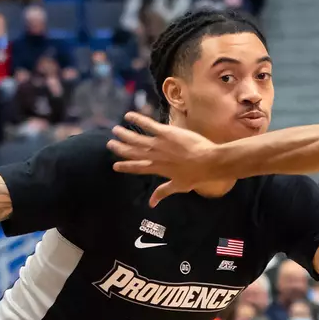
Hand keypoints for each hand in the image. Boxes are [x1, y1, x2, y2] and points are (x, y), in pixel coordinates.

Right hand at [108, 111, 233, 203]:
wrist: (208, 162)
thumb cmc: (196, 175)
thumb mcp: (178, 186)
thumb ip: (162, 192)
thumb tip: (151, 204)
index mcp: (157, 169)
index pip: (137, 168)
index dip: (126, 167)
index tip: (115, 166)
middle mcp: (154, 156)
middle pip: (133, 152)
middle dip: (120, 148)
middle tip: (110, 144)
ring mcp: (159, 144)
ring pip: (137, 138)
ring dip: (125, 134)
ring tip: (115, 130)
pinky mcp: (165, 132)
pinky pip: (148, 124)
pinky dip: (137, 119)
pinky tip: (128, 115)